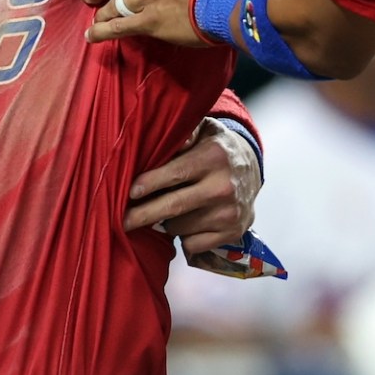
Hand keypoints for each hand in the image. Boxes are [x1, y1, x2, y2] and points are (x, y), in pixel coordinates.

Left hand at [126, 119, 262, 263]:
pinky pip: (192, 244)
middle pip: (173, 206)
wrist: (253, 171)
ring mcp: (230, 213)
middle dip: (142, 215)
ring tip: (169, 209)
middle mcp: (224, 187)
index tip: (129, 192)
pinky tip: (188, 222)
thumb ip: (185, 131)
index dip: (149, 184)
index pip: (175, 174)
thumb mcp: (204, 130)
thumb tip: (172, 141)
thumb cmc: (215, 148)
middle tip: (121, 221)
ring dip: (165, 222)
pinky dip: (184, 237)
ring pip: (179, 227)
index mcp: (214, 157)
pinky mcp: (232, 233)